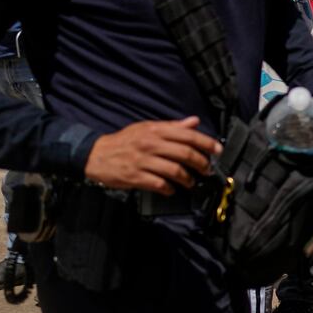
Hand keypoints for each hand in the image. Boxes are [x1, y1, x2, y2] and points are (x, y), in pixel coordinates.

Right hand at [83, 117, 221, 194]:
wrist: (95, 155)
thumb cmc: (125, 141)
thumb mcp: (147, 128)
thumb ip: (172, 126)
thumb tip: (194, 122)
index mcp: (155, 130)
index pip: (187, 135)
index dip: (206, 143)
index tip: (217, 151)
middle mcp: (150, 144)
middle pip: (185, 153)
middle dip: (201, 164)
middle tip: (207, 170)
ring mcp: (142, 161)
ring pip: (174, 171)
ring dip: (187, 179)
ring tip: (191, 182)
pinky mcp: (134, 176)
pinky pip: (159, 184)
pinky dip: (169, 189)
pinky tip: (172, 190)